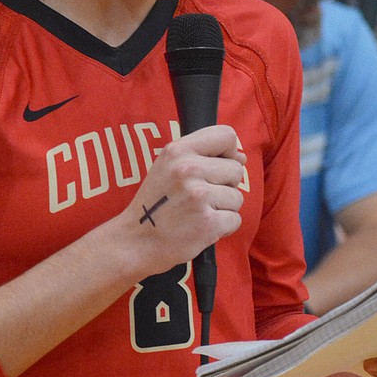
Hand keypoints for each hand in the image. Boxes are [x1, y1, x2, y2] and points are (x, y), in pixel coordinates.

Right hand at [123, 125, 245, 280]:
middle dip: (225, 186)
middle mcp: (188, 169)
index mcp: (178, 150)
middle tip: (200, 198)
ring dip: (223, 209)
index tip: (220, 166)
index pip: (226, 135)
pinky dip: (223, 228)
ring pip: (237, 197)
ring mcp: (198, 196)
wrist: (135, 241)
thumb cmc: (155, 204)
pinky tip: (201, 228)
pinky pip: (235, 220)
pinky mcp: (208, 222)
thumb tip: (242, 158)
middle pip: (236, 169)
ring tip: (197, 213)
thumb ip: (201, 156)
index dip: (230, 151)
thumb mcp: (167, 167)